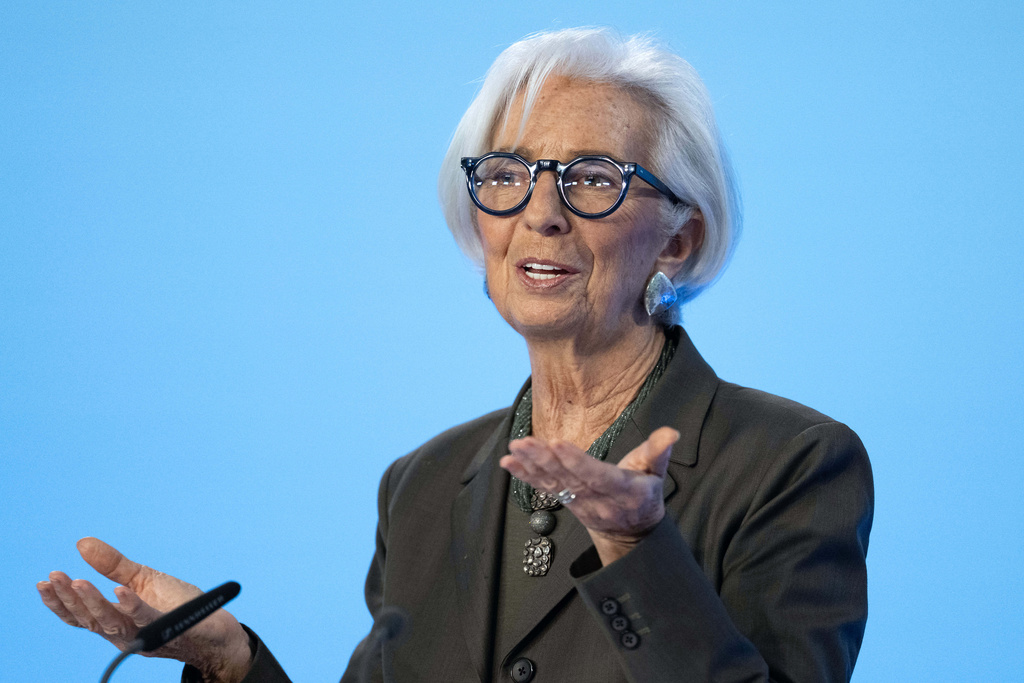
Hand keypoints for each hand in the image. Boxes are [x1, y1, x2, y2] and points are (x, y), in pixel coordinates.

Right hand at [37, 538, 251, 682]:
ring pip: (112, 622)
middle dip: (69, 599)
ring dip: (93, 602)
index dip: (59, 602)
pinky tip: (121, 591)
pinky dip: (131, 606)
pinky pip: (146, 620)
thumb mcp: (141, 579)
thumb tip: (82, 543)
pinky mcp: (168, 628)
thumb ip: (113, 565)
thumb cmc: (176, 604)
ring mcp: (145, 633)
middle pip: (89, 619)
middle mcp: (124, 633)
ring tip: (78, 582)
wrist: (214, 626)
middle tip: (54, 577)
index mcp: (115, 621)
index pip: (80, 616)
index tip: (43, 583)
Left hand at [500, 426, 679, 564]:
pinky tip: (509, 463)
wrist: (631, 533)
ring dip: (531, 466)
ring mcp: (579, 503)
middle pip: (569, 479)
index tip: (558, 444)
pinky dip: (525, 475)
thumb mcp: (657, 475)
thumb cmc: (644, 496)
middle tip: (524, 442)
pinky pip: (543, 489)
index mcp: (622, 490)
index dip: (577, 462)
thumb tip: (671, 433)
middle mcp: (597, 499)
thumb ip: (659, 452)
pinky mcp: (566, 502)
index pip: (597, 476)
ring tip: (514, 449)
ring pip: (553, 484)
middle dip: (544, 459)